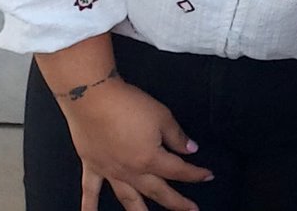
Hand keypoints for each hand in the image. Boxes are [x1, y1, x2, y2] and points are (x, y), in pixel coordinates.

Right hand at [59, 78, 208, 210]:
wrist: (91, 97)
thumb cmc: (128, 104)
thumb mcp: (162, 116)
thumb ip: (177, 137)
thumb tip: (190, 149)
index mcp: (150, 159)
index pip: (179, 171)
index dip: (196, 174)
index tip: (208, 176)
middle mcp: (131, 171)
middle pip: (158, 191)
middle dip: (176, 203)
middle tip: (190, 210)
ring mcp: (110, 171)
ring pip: (128, 199)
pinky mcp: (92, 166)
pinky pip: (90, 190)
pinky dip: (88, 206)